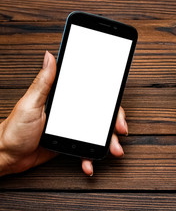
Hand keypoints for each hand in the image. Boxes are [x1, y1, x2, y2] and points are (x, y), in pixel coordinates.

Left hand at [0, 51, 127, 176]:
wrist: (7, 156)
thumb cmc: (13, 129)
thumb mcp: (30, 103)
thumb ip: (43, 82)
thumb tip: (49, 57)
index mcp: (64, 99)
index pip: (92, 95)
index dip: (108, 102)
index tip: (116, 111)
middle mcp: (72, 112)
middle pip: (101, 114)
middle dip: (114, 123)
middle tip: (119, 131)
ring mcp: (73, 129)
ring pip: (97, 133)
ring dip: (107, 142)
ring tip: (112, 150)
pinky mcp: (70, 143)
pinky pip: (86, 149)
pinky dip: (90, 157)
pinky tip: (90, 163)